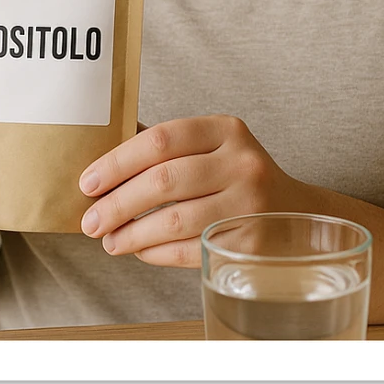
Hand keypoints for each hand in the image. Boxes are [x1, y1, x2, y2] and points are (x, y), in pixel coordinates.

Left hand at [78, 115, 303, 266]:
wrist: (295, 213)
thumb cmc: (236, 176)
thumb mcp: (211, 146)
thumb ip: (164, 145)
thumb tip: (102, 148)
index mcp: (226, 129)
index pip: (161, 138)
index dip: (118, 161)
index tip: (88, 182)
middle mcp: (241, 162)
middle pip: (164, 180)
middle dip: (118, 203)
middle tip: (90, 220)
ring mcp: (249, 203)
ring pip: (175, 220)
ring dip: (133, 234)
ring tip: (109, 240)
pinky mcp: (249, 243)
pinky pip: (190, 250)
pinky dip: (157, 253)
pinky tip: (140, 251)